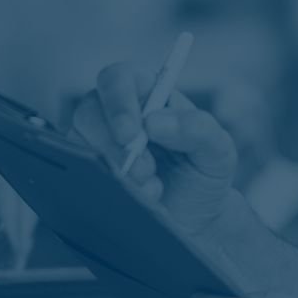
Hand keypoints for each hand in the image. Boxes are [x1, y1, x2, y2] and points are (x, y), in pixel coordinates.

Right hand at [69, 62, 237, 235]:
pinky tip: (136, 200)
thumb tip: (155, 121)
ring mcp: (99, 144)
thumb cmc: (205, 174)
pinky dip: (107, 189)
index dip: (119, 101)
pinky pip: (80, 175)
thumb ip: (198, 128)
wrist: (197, 218)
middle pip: (89, 111)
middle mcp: (118, 114)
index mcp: (150, 95)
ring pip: (81, 145)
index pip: (119, 79)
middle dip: (115, 146)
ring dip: (116, 171)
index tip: (131, 133)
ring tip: (152, 191)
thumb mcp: (218, 150)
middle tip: (146, 171)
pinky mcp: (89, 173)